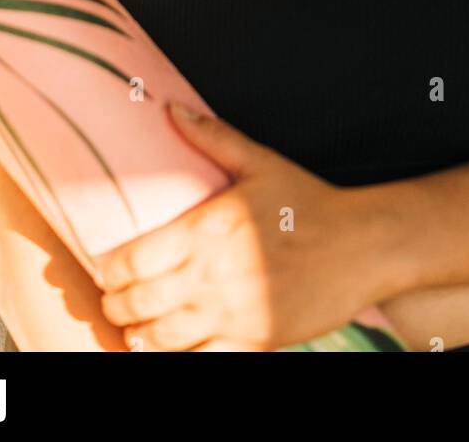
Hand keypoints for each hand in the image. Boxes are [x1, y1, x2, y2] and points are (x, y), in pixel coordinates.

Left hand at [93, 101, 391, 351]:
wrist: (363, 246)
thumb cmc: (309, 202)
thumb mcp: (260, 163)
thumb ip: (212, 136)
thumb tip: (171, 107)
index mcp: (207, 230)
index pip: (132, 261)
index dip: (108, 271)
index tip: (104, 269)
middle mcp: (211, 276)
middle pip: (137, 303)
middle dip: (115, 304)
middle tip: (112, 300)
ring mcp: (231, 314)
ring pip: (160, 338)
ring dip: (137, 334)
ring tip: (134, 326)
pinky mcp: (253, 343)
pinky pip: (198, 361)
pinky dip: (175, 356)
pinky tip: (170, 347)